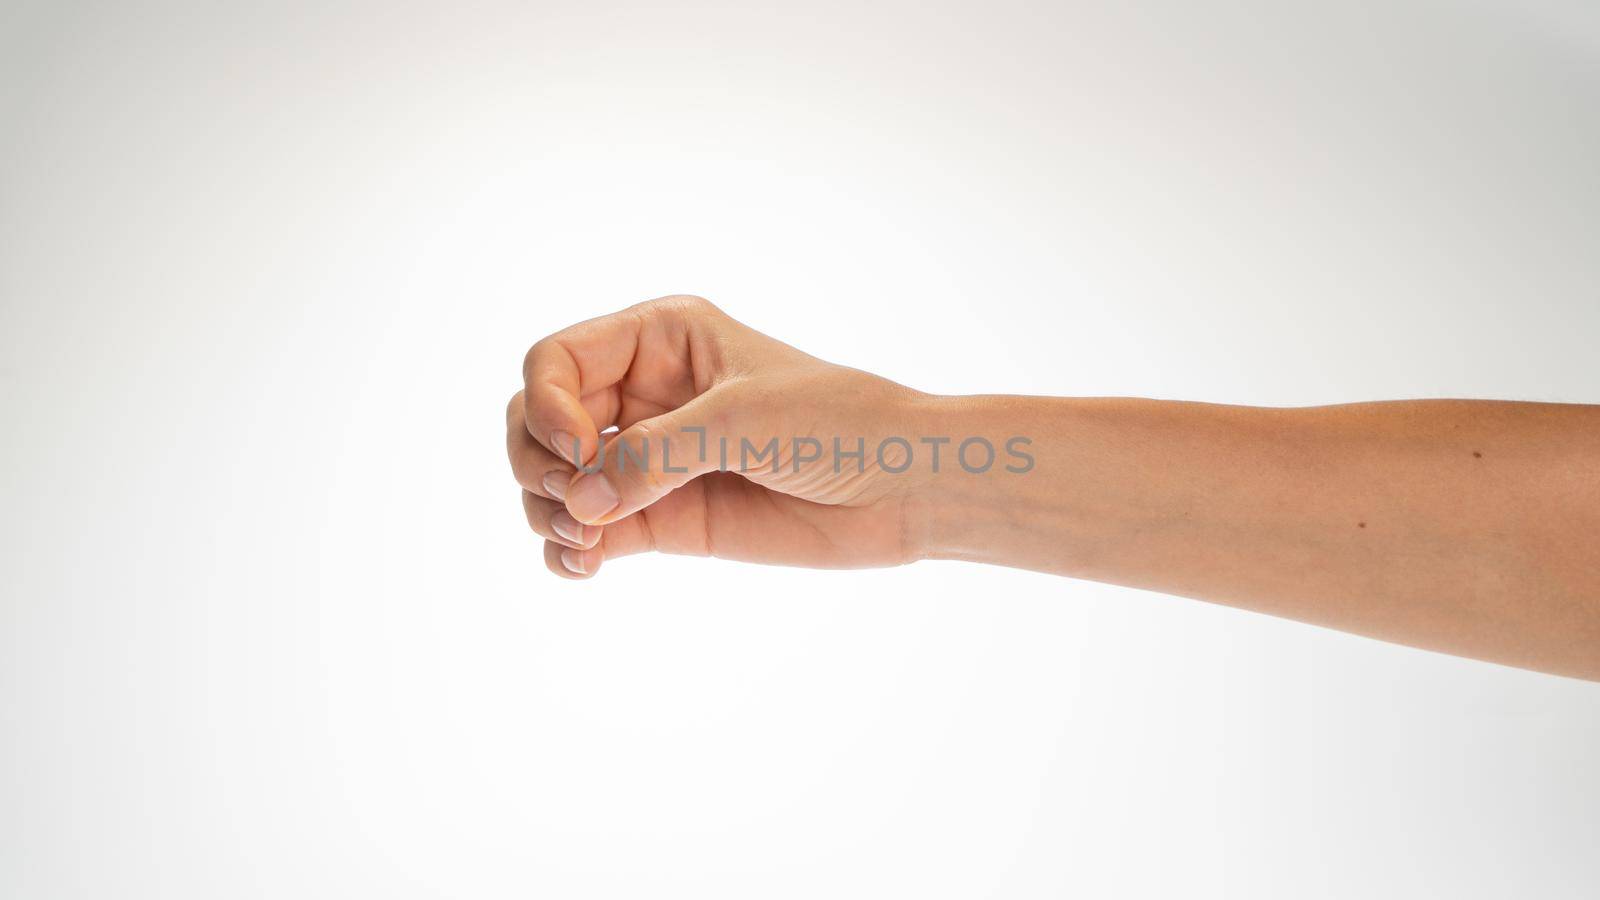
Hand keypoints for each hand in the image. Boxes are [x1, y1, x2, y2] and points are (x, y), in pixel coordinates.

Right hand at [507, 295, 934, 577]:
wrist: (903, 485)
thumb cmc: (839, 422)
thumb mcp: (742, 420)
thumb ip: (655, 456)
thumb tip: (581, 506)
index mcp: (659, 338)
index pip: (555, 361)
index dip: (545, 405)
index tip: (577, 452)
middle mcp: (643, 394)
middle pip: (537, 421)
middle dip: (536, 463)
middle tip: (572, 505)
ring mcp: (648, 460)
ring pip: (552, 482)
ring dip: (545, 513)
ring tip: (584, 544)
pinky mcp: (662, 519)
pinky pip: (587, 535)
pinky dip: (567, 553)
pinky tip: (582, 567)